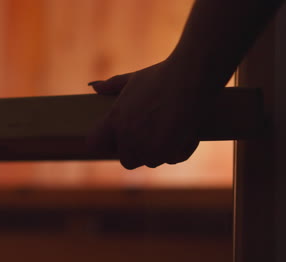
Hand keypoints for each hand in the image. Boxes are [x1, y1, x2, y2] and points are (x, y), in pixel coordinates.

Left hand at [87, 59, 209, 168]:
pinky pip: (171, 159)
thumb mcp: (134, 78)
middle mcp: (127, 137)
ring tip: (169, 132)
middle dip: (138, 153)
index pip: (95, 144)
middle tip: (151, 137)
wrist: (190, 77)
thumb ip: (112, 85)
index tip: (114, 142)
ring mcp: (147, 147)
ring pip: (151, 161)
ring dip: (159, 152)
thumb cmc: (161, 76)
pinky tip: (183, 134)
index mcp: (114, 120)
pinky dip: (178, 150)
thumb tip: (95, 86)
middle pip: (127, 160)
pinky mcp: (168, 153)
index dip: (104, 144)